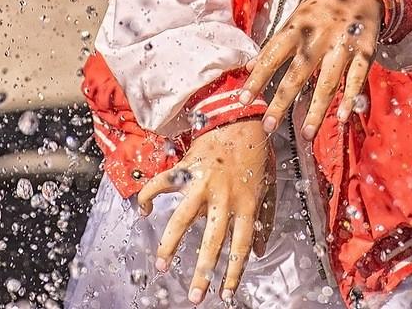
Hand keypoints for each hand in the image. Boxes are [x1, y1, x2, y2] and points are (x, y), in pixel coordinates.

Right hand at [137, 119, 275, 305]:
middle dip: (203, 270)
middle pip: (213, 239)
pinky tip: (144, 210)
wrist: (242, 119)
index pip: (240, 244)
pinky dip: (150, 195)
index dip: (233, 271)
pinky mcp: (187, 168)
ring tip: (162, 265)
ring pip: (184, 217)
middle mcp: (224, 195)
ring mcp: (203, 182)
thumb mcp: (267, 187)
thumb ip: (263, 220)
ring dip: (171, 243)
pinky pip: (164, 183)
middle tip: (195, 296)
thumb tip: (258, 251)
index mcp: (246, 202)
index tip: (225, 294)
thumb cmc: (255, 156)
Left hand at [240, 0, 382, 140]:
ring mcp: (343, 44)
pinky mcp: (365, 50)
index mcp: (298, 26)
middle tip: (268, 125)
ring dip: (316, 109)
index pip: (272, 55)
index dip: (257, 77)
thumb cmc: (323, 4)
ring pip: (328, 81)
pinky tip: (341, 117)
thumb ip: (274, 43)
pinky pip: (357, 77)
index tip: (243, 99)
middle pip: (298, 73)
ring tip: (305, 134)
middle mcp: (319, 36)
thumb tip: (247, 66)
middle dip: (282, 101)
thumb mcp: (296, 17)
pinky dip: (350, 97)